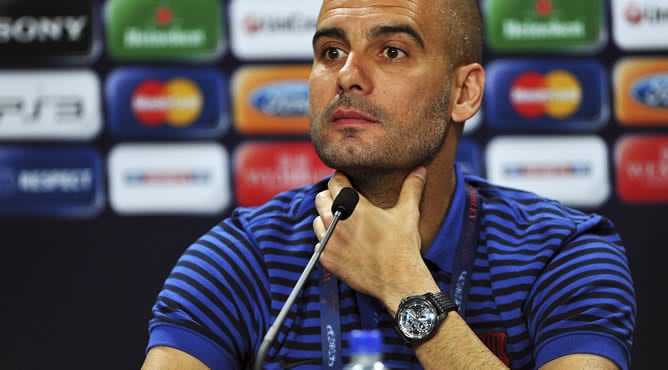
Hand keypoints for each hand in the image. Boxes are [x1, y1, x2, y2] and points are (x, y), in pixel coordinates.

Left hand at [313, 167, 438, 311]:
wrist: (399, 282)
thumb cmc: (403, 247)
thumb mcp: (408, 214)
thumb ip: (411, 188)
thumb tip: (420, 170)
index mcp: (353, 205)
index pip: (334, 181)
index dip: (342, 180)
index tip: (349, 184)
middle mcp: (336, 221)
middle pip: (321, 198)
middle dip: (332, 198)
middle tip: (346, 204)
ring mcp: (329, 242)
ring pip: (317, 220)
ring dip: (327, 219)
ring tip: (344, 224)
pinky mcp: (327, 259)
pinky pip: (319, 243)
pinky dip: (328, 242)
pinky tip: (343, 243)